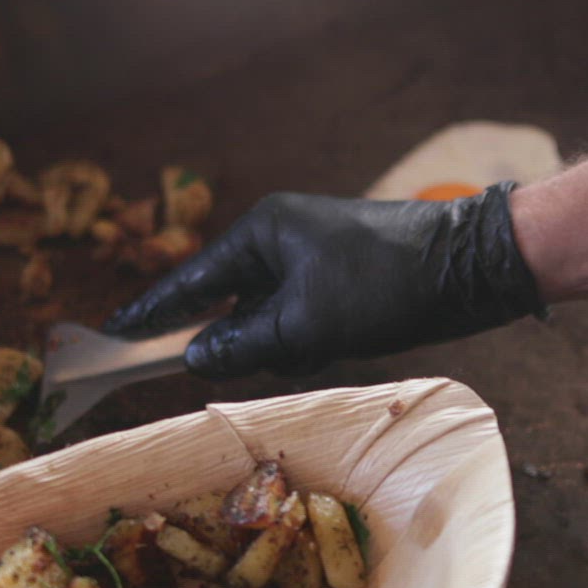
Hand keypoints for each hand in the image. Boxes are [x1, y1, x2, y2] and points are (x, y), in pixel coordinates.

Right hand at [103, 185, 543, 378]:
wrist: (472, 265)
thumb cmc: (386, 284)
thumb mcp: (307, 324)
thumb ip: (243, 344)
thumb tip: (194, 356)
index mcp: (263, 231)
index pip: (190, 279)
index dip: (151, 313)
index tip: (114, 336)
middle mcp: (281, 236)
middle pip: (231, 303)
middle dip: (246, 340)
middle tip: (277, 353)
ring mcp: (312, 256)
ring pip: (270, 318)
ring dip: (285, 344)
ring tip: (322, 345)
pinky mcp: (339, 278)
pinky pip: (301, 319)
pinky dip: (310, 340)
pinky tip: (340, 344)